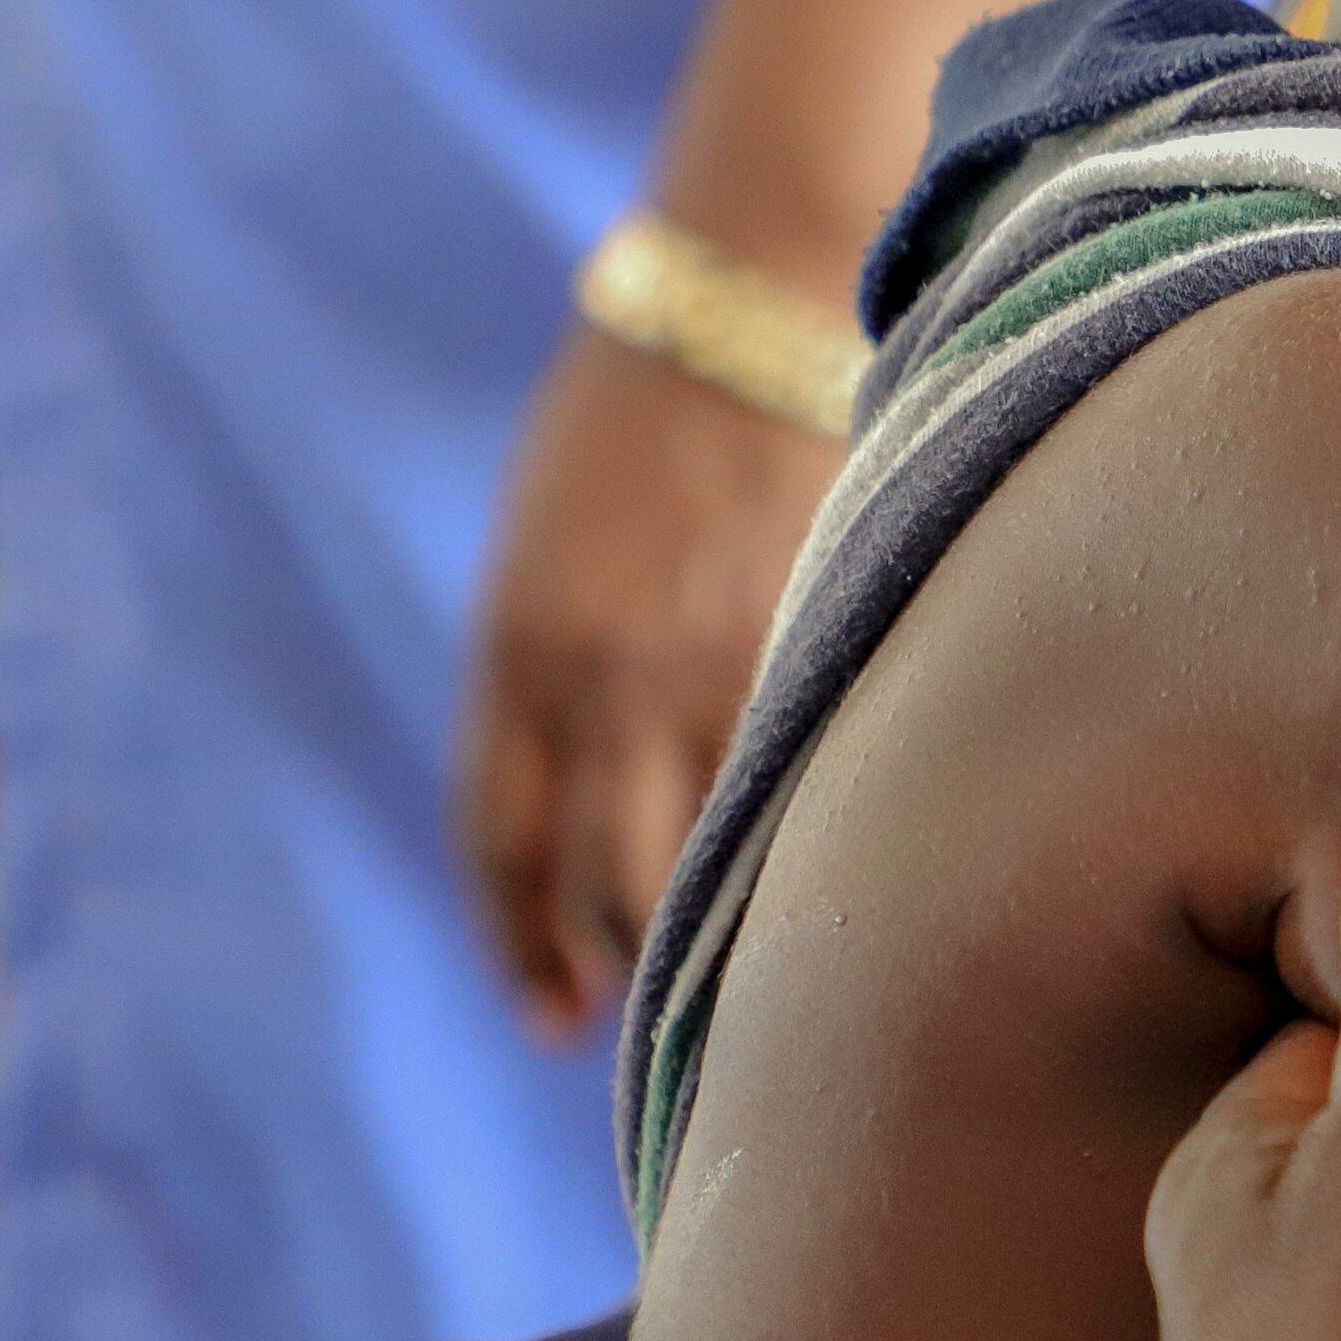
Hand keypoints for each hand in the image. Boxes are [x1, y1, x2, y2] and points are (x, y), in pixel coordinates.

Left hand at [459, 324, 842, 1035]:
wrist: (746, 301)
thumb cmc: (635, 417)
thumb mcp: (549, 548)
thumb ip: (554, 670)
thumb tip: (597, 805)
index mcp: (518, 646)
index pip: (502, 844)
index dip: (520, 944)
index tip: (545, 1017)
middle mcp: (606, 678)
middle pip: (607, 883)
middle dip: (620, 971)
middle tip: (644, 1039)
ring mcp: (722, 665)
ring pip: (717, 855)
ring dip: (720, 935)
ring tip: (748, 986)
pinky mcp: (819, 641)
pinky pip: (807, 784)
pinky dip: (813, 849)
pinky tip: (837, 883)